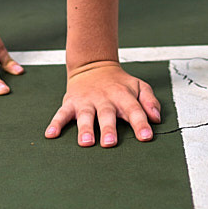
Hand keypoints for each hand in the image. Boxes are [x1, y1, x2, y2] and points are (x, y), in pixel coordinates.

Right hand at [45, 60, 161, 146]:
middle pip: (106, 114)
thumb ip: (150, 101)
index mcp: (123, 95)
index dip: (140, 123)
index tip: (146, 136)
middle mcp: (104, 99)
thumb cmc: (119, 83)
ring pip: (85, 115)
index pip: (134, 109)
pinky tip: (51, 135)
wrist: (93, 65)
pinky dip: (55, 124)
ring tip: (86, 142)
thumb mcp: (139, 86)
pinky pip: (61, 114)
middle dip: (108, 128)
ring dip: (85, 129)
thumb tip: (156, 119)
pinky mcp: (70, 103)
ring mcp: (86, 101)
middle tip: (110, 142)